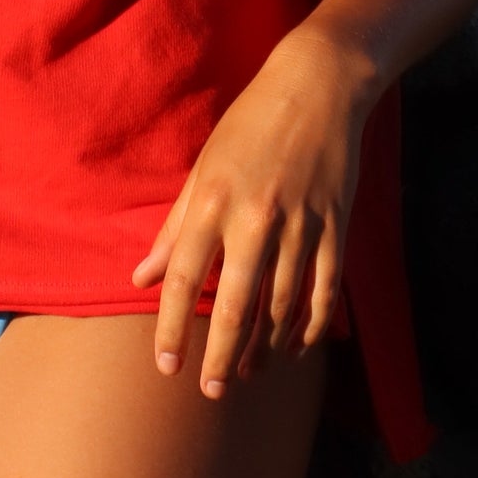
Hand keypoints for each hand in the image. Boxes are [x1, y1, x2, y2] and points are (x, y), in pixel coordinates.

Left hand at [129, 24, 377, 398]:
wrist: (316, 87)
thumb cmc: (249, 126)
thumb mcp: (203, 168)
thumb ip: (175, 227)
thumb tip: (142, 277)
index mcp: (213, 201)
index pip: (184, 277)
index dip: (172, 326)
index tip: (166, 366)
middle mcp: (255, 218)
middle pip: (234, 305)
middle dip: (220, 354)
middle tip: (211, 390)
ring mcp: (300, 225)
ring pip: (281, 306)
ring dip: (264, 347)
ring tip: (248, 373)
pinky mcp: (335, 227)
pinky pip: (324, 291)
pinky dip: (311, 326)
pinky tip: (297, 348)